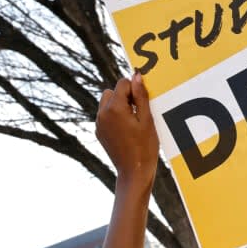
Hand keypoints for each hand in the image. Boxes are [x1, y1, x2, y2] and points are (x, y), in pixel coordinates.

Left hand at [96, 73, 158, 187]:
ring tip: (134, 121)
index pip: (122, 83)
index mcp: (115, 108)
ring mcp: (99, 123)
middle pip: (111, 91)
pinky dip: (115, 117)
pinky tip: (128, 130)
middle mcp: (102, 113)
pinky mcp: (99, 132)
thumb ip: (140, 96)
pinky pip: (105, 116)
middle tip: (139, 112)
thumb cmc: (145, 146)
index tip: (144, 102)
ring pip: (106, 103)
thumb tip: (136, 76)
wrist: (134, 171)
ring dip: (119, 106)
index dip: (135, 89)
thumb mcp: (147, 119)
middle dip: (125, 96)